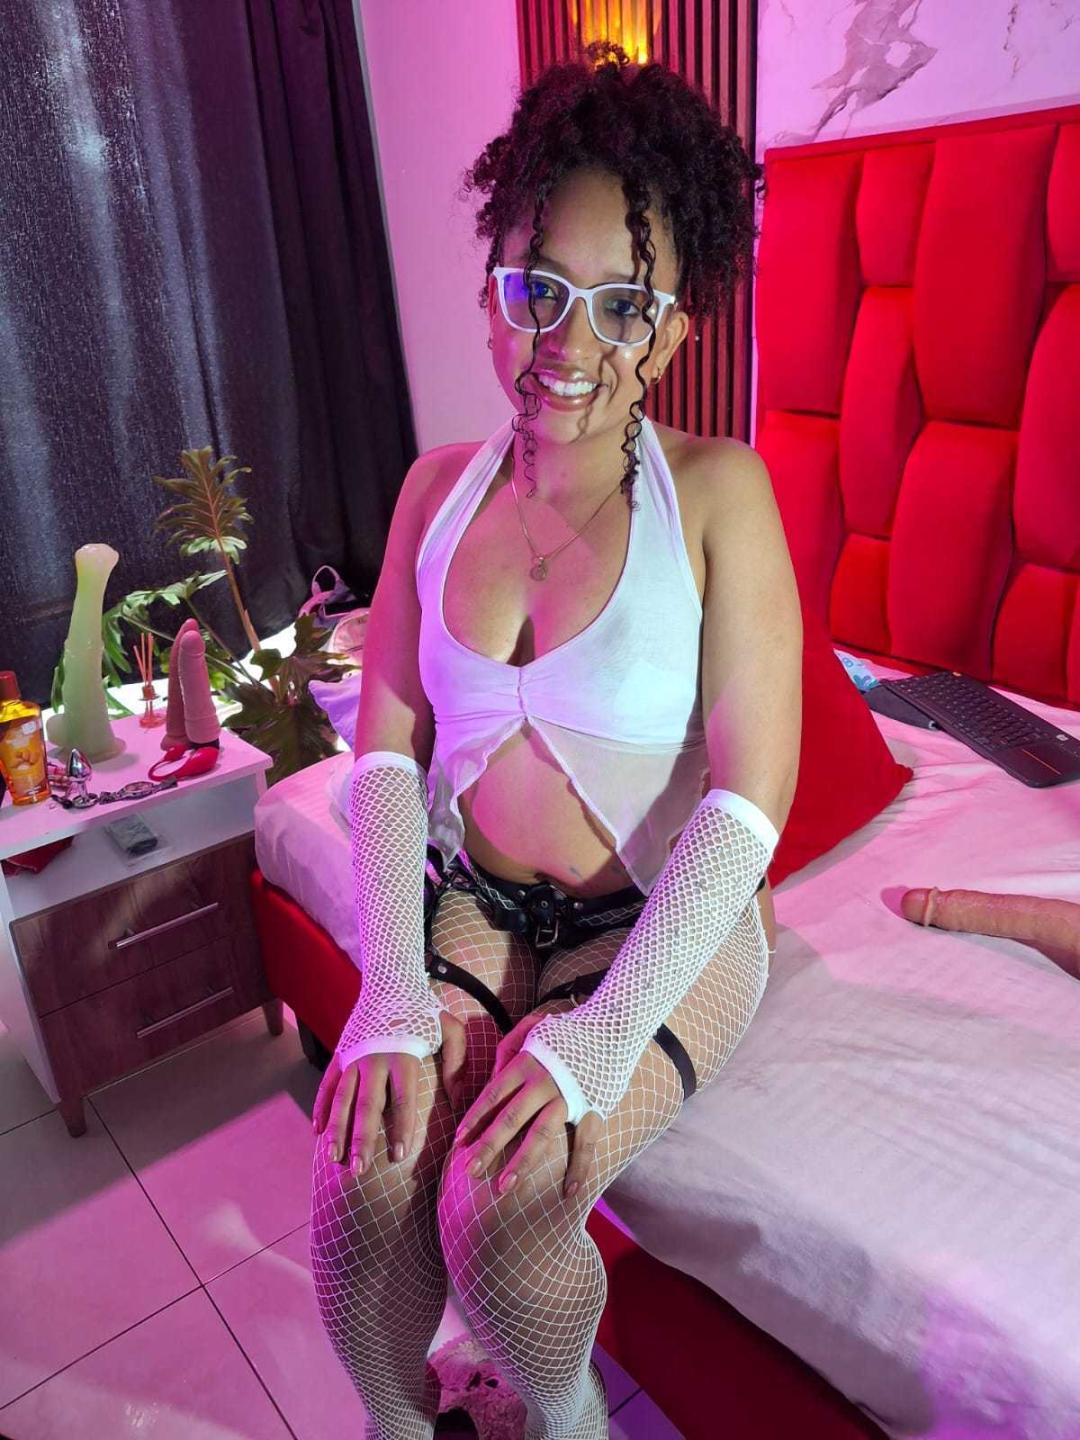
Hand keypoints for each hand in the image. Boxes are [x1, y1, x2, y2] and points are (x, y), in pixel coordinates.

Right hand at [312, 1012, 468, 1171]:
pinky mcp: (339, 1054)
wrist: (389, 982)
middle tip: (360, 1169)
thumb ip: (456, 1061)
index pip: (402, 1098)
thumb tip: (457, 1098)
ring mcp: (353, 1057)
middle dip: (362, 1139)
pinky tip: (317, 1132)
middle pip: (367, 1105)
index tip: (399, 1155)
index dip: (401, 1128)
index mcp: (403, 1054)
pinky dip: (321, 1107)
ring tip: (333, 1158)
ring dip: (337, 1129)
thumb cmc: (424, 1012)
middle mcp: (374, 1058)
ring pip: (342, 1099)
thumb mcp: (449, 1028)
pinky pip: (327, 1085)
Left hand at [454, 1012, 602, 1201]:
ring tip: (504, 1187)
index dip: (475, 1118)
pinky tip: (569, 1193)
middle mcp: (545, 1082)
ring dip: (522, 1162)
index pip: (494, 1094)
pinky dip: (579, 1169)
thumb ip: (508, 1049)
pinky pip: (586, 1143)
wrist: (613, 1026)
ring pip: (542, 1134)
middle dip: (488, 1146)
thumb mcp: (532, 1027)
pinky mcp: (594, 1108)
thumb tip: (492, 1076)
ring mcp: (570, 1097)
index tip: (459, 1141)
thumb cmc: (567, 1030)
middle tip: (469, 1171)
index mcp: (527, 1062)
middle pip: (511, 1118)